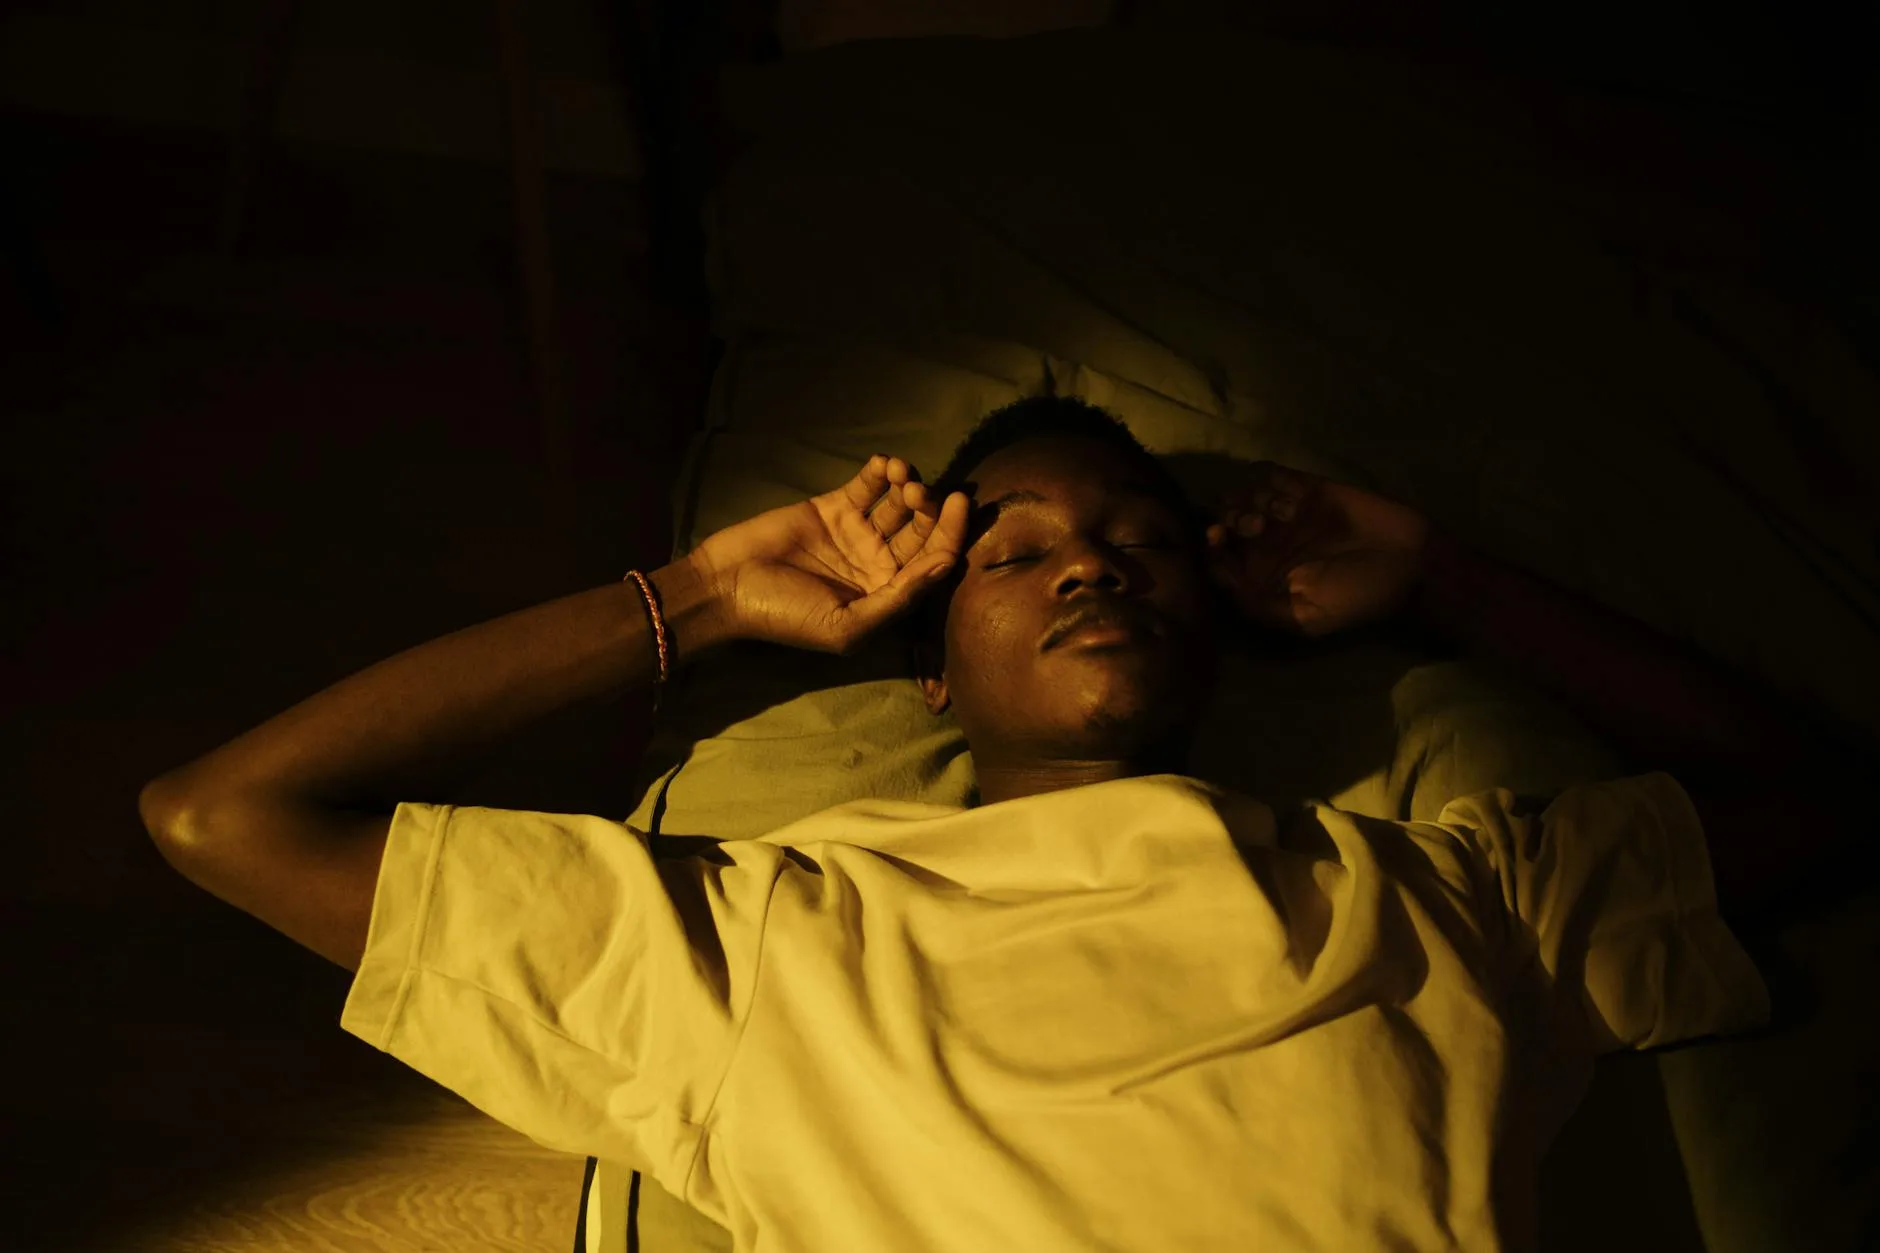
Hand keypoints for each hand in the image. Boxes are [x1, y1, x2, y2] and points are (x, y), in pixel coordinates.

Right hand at [687, 454, 971, 654]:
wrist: (728, 586)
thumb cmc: (786, 615)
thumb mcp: (847, 626)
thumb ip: (898, 598)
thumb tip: (946, 566)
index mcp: (888, 595)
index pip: (934, 562)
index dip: (952, 533)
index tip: (960, 503)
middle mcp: (879, 563)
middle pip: (923, 529)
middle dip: (931, 506)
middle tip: (919, 491)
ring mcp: (857, 533)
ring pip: (900, 502)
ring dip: (909, 483)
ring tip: (898, 474)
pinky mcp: (833, 508)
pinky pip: (867, 486)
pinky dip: (880, 471)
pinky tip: (882, 464)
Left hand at [1203, 461, 1432, 637]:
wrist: (1410, 565)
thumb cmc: (1357, 598)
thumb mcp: (1303, 618)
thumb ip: (1256, 603)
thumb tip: (1217, 575)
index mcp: (1261, 576)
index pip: (1216, 555)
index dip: (1209, 545)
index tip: (1216, 539)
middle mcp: (1268, 544)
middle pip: (1224, 518)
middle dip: (1228, 516)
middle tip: (1253, 526)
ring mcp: (1287, 514)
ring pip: (1244, 493)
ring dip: (1252, 499)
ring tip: (1282, 515)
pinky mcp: (1309, 489)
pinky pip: (1274, 475)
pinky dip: (1274, 483)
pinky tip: (1295, 501)